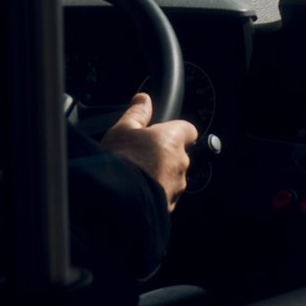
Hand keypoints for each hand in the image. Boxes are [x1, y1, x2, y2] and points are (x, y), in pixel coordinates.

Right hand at [101, 92, 198, 209]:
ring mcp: (177, 185)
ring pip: (172, 176)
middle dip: (163, 155)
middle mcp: (181, 162)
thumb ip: (137, 113)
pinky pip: (165, 196)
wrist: (118, 201)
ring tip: (135, 176)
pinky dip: (155, 193)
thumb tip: (143, 99)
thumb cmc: (121, 161)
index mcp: (173, 138)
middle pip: (178, 154)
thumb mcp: (122, 130)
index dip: (176, 130)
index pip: (188, 130)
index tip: (163, 132)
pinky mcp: (169, 205)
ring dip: (160, 175)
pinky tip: (136, 191)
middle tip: (140, 156)